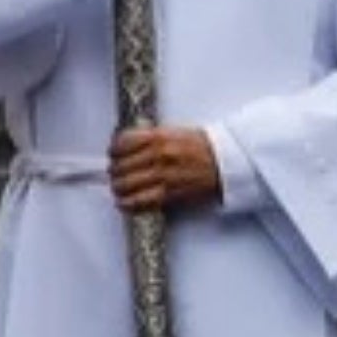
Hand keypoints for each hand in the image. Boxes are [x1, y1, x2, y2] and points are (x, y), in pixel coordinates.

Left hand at [103, 123, 224, 216]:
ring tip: (119, 188)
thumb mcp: (173, 132)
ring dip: (118, 188)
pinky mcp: (168, 193)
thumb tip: (125, 146)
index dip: (113, 151)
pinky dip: (127, 204)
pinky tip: (124, 202)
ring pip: (125, 184)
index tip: (114, 155)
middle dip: (114, 171)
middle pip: (120, 166)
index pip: (121, 144)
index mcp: (158, 137)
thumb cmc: (201, 147)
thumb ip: (149, 137)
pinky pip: (139, 201)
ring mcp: (162, 175)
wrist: (223, 161)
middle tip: (116, 173)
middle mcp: (157, 155)